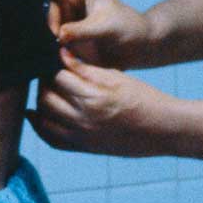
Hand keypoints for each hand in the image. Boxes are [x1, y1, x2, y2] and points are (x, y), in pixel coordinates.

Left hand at [30, 51, 172, 156]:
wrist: (164, 129)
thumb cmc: (144, 98)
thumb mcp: (116, 77)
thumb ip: (85, 68)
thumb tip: (61, 54)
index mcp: (93, 97)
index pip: (57, 77)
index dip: (52, 65)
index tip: (51, 59)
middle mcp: (84, 119)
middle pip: (46, 98)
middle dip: (43, 83)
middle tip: (47, 74)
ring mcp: (82, 137)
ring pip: (44, 118)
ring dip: (40, 103)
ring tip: (46, 90)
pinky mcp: (84, 148)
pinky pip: (52, 140)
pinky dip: (41, 126)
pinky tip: (37, 115)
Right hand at [43, 0, 153, 66]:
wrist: (138, 50)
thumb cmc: (128, 28)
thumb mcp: (106, 27)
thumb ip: (82, 30)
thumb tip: (59, 35)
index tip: (47, 1)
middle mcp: (68, 0)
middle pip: (40, 0)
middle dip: (44, 16)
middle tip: (55, 34)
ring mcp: (65, 18)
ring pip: (40, 20)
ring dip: (42, 32)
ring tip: (57, 45)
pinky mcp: (64, 37)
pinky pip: (46, 37)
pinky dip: (45, 44)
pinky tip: (54, 52)